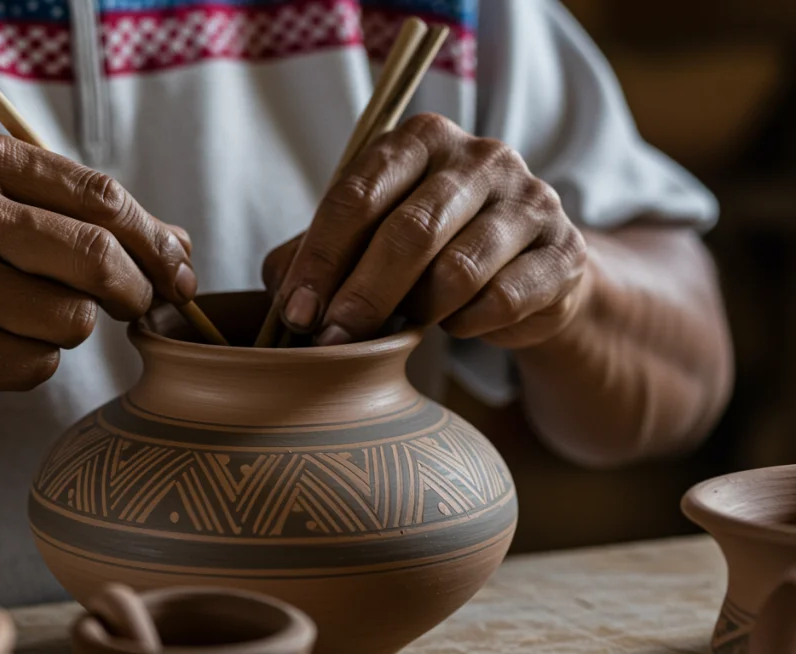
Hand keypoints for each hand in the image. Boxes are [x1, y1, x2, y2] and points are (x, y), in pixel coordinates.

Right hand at [0, 127, 194, 399]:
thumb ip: (56, 207)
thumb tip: (174, 241)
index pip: (97, 195)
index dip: (153, 236)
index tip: (176, 263)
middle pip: (97, 257)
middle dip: (134, 289)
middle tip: (138, 302)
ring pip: (71, 321)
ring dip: (65, 330)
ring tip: (16, 318)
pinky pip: (34, 366)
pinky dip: (28, 363)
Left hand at [263, 113, 587, 348]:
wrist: (527, 269)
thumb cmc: (430, 249)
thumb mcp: (368, 237)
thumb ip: (318, 254)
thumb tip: (283, 300)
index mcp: (420, 140)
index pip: (358, 194)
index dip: (320, 259)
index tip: (297, 312)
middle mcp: (481, 157)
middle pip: (409, 233)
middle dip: (362, 295)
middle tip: (333, 340)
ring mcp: (530, 200)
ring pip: (458, 270)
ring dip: (418, 311)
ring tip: (403, 327)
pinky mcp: (564, 251)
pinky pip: (501, 300)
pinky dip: (466, 324)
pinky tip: (456, 324)